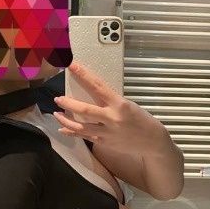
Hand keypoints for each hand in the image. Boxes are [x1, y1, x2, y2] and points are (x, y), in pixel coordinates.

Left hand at [54, 62, 170, 156]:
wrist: (152, 141)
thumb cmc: (141, 119)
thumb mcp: (128, 105)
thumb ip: (110, 101)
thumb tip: (92, 93)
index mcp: (119, 104)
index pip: (97, 86)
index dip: (83, 75)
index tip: (71, 66)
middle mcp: (112, 118)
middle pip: (84, 110)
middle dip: (68, 103)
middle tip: (58, 98)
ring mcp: (107, 132)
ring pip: (80, 127)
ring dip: (66, 120)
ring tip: (57, 114)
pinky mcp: (104, 142)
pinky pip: (84, 137)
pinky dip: (72, 133)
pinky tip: (63, 129)